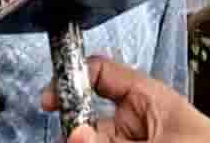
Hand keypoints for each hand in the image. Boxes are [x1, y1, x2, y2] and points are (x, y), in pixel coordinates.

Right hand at [41, 55, 209, 142]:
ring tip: (76, 139)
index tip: (48, 99)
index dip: (73, 79)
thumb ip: (112, 140)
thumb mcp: (161, 141)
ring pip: (90, 137)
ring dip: (80, 138)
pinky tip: (82, 142)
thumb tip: (74, 133)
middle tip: (68, 137)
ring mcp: (129, 140)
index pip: (101, 74)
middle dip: (72, 128)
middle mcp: (133, 120)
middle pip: (86, 118)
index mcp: (146, 96)